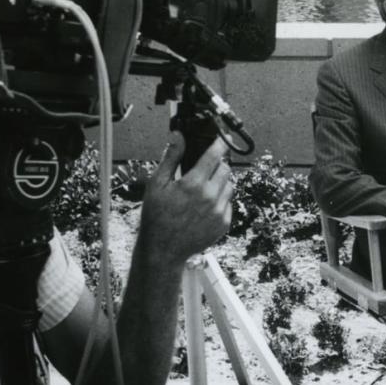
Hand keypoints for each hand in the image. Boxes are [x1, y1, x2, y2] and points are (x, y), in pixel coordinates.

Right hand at [137, 133, 232, 265]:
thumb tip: (178, 136)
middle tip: (205, 169)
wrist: (163, 249)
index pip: (214, 156)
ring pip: (229, 186)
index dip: (220, 144)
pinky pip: (228, 204)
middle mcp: (210, 197)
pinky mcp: (224, 224)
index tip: (224, 138)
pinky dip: (220, 200)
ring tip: (202, 189)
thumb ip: (171, 157)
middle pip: (225, 169)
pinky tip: (204, 206)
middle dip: (217, 165)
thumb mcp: (157, 184)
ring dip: (220, 183)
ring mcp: (219, 211)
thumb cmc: (156, 216)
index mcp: (194, 184)